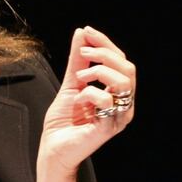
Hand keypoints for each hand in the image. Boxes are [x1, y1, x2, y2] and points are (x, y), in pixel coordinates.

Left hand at [35, 26, 135, 181]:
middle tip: (83, 55)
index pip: (121, 61)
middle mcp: (123, 104)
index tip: (87, 32)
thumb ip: (77, 61)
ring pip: (124, 82)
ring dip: (99, 72)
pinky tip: (78, 100)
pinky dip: (90, 94)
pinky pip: (107, 101)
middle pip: (128, 68)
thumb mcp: (70, 84)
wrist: (53, 148)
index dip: (106, 44)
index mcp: (117, 92)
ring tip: (79, 79)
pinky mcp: (108, 128)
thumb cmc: (63, 120)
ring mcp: (118, 116)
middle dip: (104, 54)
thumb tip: (82, 33)